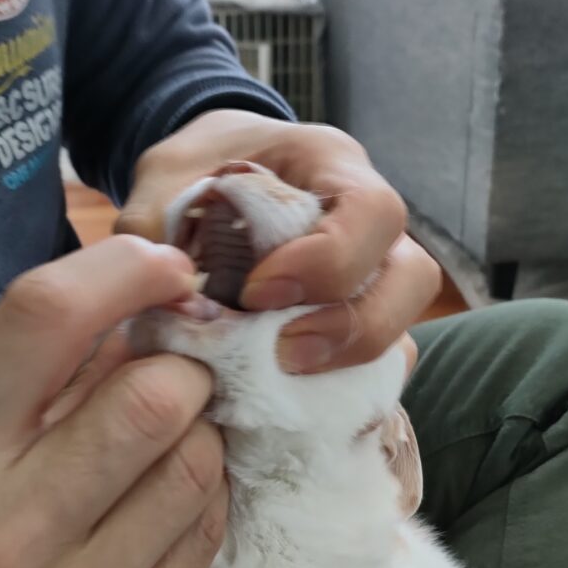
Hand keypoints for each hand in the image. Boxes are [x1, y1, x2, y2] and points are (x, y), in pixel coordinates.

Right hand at [0, 237, 227, 567]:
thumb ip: (26, 384)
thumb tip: (138, 307)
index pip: (45, 320)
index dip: (122, 269)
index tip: (165, 266)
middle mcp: (9, 533)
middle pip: (155, 393)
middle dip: (178, 365)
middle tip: (168, 371)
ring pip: (200, 459)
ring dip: (197, 432)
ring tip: (158, 446)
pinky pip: (209, 528)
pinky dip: (200, 493)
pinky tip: (162, 500)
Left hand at [116, 110, 439, 373]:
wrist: (202, 174)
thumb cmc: (192, 170)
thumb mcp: (164, 178)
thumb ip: (155, 229)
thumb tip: (169, 305)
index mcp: (329, 164)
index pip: (371, 211)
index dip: (328, 261)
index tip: (257, 293)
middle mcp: (368, 221)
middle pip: (412, 276)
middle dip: (354, 325)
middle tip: (283, 353)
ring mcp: (372, 273)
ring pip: (405, 324)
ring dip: (354, 361)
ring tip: (286, 380)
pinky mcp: (356, 319)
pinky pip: (382, 363)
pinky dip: (348, 388)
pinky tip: (296, 402)